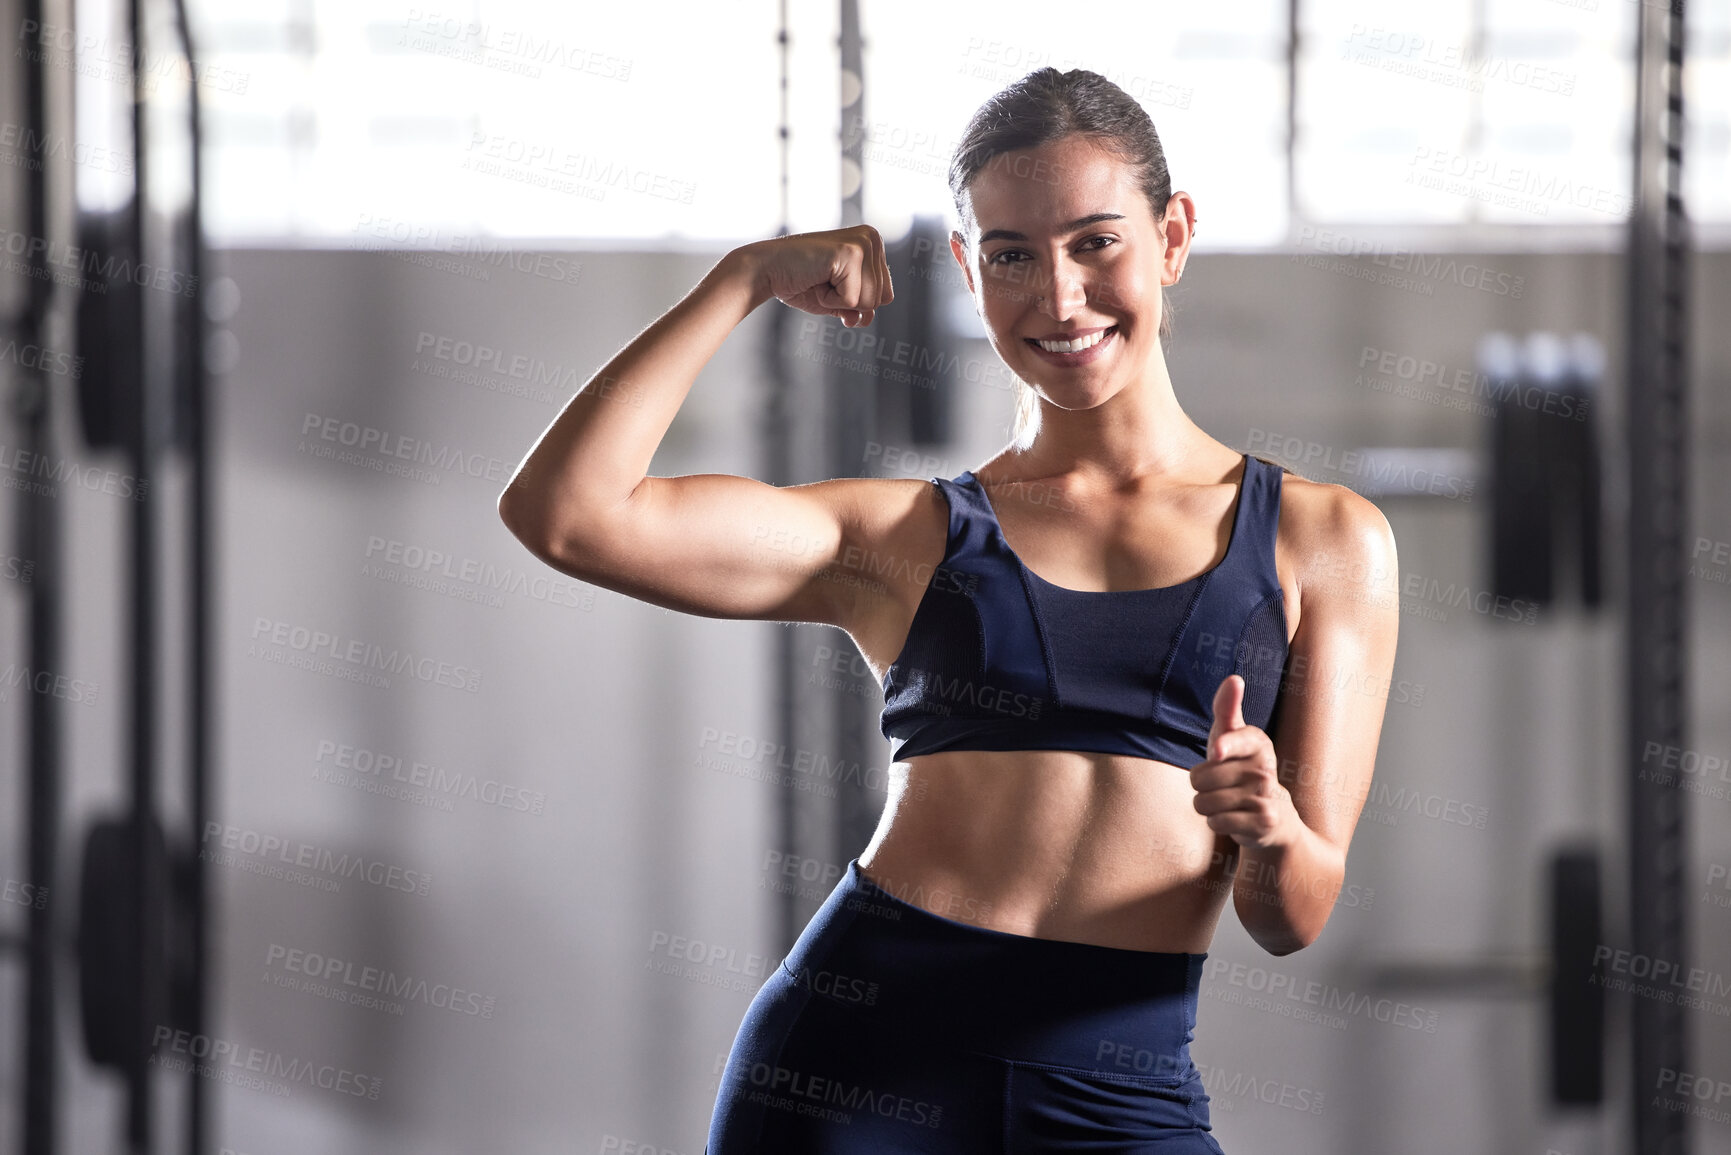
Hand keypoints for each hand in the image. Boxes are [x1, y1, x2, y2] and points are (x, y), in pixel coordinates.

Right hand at [744, 225, 893, 326]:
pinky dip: (830, 300)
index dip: (855, 302)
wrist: (766, 270)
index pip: (885, 296)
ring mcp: (863, 243)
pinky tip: (815, 279)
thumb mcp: (836, 300)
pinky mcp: (851, 252)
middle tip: (821, 281)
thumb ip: (858, 309)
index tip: (830, 282)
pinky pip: (852, 301)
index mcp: (873, 245)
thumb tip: (866, 319)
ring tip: (819, 279)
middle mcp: (872, 238)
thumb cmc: (798, 282)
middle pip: (880, 300)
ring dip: (838, 301)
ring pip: (869, 302)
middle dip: (847, 302)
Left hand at [1189, 674, 1295, 850]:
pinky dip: (1216, 822)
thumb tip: (1234, 678)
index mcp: (1257, 742)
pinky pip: (1215, 822)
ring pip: (1204, 802)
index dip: (1223, 747)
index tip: (1217, 751)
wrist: (1273, 814)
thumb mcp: (1231, 736)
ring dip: (1207, 805)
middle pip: (1199, 779)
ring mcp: (1267, 796)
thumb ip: (1227, 709)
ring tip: (1226, 801)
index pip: (1233, 740)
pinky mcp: (1264, 822)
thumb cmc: (1240, 767)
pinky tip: (1234, 818)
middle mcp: (1265, 768)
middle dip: (1200, 785)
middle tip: (1220, 784)